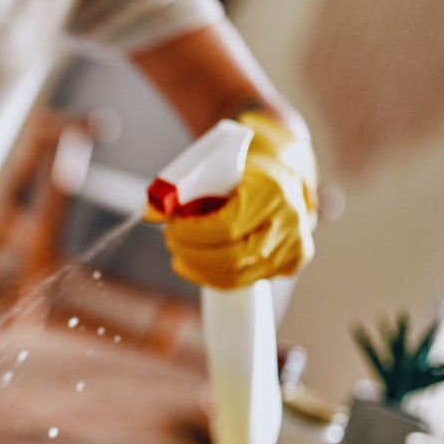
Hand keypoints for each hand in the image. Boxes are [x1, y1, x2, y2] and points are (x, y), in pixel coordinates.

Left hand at [147, 111, 317, 288]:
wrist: (285, 166)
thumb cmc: (245, 162)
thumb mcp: (212, 164)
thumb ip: (180, 188)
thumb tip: (148, 213)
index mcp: (272, 191)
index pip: (226, 228)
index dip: (191, 233)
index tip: (171, 226)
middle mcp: (290, 221)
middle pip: (232, 258)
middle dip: (192, 254)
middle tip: (171, 240)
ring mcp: (295, 245)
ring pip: (237, 276)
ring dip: (199, 268)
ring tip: (180, 252)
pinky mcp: (292, 262)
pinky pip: (246, 281)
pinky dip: (215, 277)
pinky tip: (198, 265)